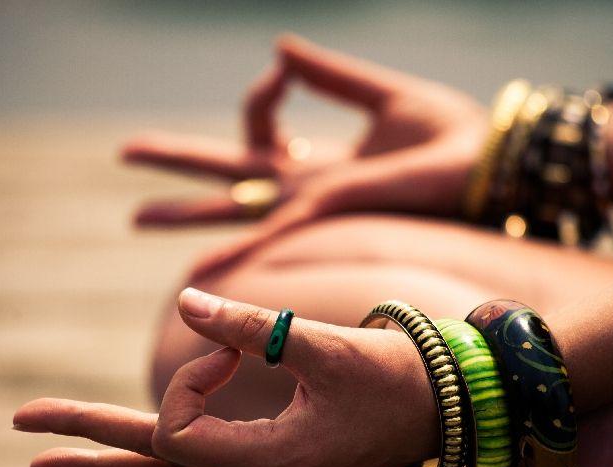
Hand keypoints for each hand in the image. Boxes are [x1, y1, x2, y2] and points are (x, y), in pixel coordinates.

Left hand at [16, 288, 438, 466]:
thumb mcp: (323, 346)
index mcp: (268, 462)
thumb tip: (182, 303)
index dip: (190, 380)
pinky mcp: (270, 464)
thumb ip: (251, 328)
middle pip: (154, 463)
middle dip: (89, 439)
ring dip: (109, 466)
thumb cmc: (396, 375)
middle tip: (21, 426)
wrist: (449, 404)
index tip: (232, 347)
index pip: (182, 430)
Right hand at [123, 34, 486, 278]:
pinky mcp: (327, 214)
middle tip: (125, 152)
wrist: (486, 164)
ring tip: (134, 215)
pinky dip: (231, 255)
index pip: (261, 124)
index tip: (281, 69)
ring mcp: (312, 204)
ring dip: (183, 213)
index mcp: (321, 156)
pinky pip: (268, 239)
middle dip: (177, 163)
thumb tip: (281, 48)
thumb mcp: (381, 97)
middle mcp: (307, 185)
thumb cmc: (447, 137)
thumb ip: (332, 76)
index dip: (261, 94)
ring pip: (233, 209)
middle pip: (227, 172)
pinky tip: (196, 271)